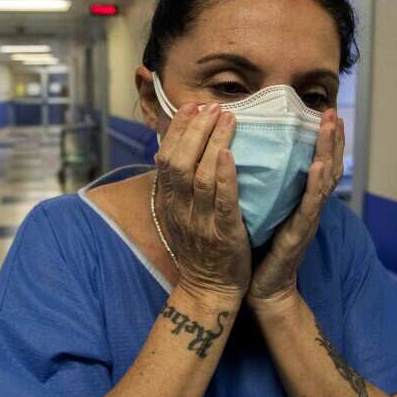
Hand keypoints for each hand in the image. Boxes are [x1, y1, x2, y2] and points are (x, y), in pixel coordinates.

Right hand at [155, 102, 251, 300]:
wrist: (208, 290)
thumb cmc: (199, 250)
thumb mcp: (178, 216)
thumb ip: (177, 187)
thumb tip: (175, 152)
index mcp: (168, 203)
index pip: (166, 157)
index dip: (178, 130)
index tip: (191, 107)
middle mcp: (179, 209)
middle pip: (179, 161)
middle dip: (195, 129)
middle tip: (212, 106)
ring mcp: (200, 222)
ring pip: (200, 175)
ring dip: (213, 143)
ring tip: (227, 118)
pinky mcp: (223, 234)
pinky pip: (222, 201)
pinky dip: (225, 176)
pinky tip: (230, 154)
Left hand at [248, 109, 344, 306]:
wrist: (262, 290)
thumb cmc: (258, 249)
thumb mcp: (261, 211)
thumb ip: (263, 186)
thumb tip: (247, 153)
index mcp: (298, 199)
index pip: (316, 162)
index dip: (323, 139)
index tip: (324, 112)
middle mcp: (308, 207)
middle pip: (328, 166)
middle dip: (332, 138)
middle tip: (333, 112)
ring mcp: (307, 220)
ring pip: (324, 181)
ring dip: (328, 152)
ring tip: (330, 128)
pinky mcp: (298, 236)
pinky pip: (308, 208)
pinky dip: (314, 186)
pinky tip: (315, 168)